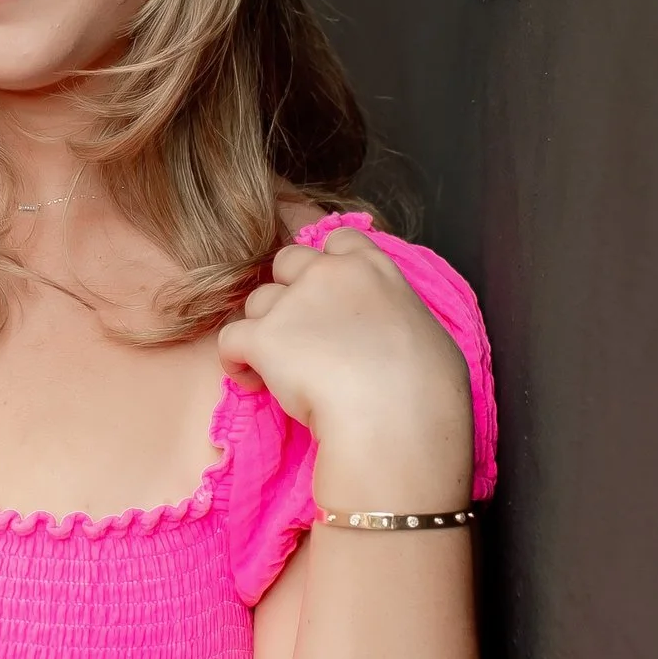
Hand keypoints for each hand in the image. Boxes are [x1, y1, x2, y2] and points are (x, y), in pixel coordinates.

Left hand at [215, 227, 469, 452]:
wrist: (395, 417)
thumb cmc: (427, 388)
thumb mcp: (426, 333)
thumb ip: (395, 316)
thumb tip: (387, 333)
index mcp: (373, 268)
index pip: (338, 241)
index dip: (326, 265)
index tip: (329, 295)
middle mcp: (328, 274)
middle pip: (287, 261)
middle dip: (288, 290)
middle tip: (302, 332)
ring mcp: (292, 302)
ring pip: (257, 301)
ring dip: (264, 328)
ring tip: (280, 368)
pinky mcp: (263, 337)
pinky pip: (230, 339)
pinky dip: (236, 361)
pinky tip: (254, 382)